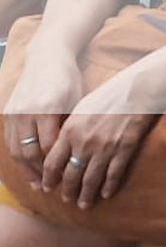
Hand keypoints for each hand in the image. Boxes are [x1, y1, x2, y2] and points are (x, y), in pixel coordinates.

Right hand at [3, 52, 83, 185]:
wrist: (46, 57)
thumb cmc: (68, 79)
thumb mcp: (76, 100)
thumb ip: (71, 126)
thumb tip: (75, 154)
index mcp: (48, 109)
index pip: (50, 146)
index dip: (57, 166)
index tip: (68, 179)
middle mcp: (27, 113)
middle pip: (29, 152)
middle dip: (41, 173)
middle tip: (51, 189)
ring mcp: (14, 114)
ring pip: (16, 150)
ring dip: (26, 169)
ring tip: (39, 183)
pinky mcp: (8, 114)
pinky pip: (10, 142)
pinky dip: (18, 157)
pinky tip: (27, 167)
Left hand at [41, 72, 160, 207]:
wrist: (137, 89)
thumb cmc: (108, 95)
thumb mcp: (81, 109)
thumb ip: (69, 129)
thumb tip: (59, 146)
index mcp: (70, 131)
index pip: (52, 163)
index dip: (49, 179)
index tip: (47, 188)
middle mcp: (84, 143)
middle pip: (71, 175)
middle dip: (67, 191)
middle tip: (66, 199)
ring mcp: (105, 147)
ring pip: (91, 179)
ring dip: (86, 194)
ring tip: (84, 204)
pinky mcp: (124, 149)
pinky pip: (114, 173)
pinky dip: (109, 186)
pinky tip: (106, 194)